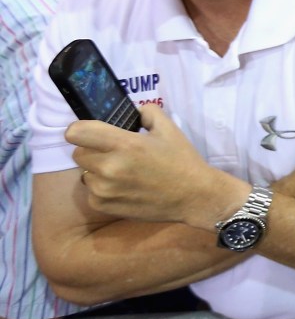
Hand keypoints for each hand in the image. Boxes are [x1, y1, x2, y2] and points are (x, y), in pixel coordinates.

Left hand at [70, 103, 245, 229]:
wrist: (194, 196)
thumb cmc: (181, 160)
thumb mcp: (169, 129)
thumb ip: (147, 112)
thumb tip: (132, 112)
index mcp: (125, 144)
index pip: (76, 132)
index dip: (81, 130)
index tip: (91, 133)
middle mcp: (109, 167)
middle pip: (78, 153)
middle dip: (93, 151)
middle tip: (115, 154)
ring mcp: (104, 189)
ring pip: (85, 173)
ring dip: (98, 171)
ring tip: (122, 173)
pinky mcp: (104, 206)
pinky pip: (91, 192)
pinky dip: (102, 190)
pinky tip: (123, 188)